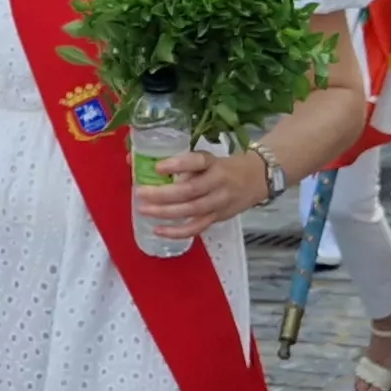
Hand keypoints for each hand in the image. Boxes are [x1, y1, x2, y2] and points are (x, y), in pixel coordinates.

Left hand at [134, 150, 264, 245]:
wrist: (257, 178)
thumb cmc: (222, 166)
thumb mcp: (206, 158)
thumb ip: (177, 162)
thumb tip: (133, 159)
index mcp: (213, 163)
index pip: (197, 161)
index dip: (178, 164)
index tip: (158, 167)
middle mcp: (217, 182)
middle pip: (190, 190)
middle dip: (163, 194)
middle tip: (141, 192)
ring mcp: (218, 202)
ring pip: (191, 210)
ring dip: (166, 212)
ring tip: (144, 210)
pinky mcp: (217, 217)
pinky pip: (196, 227)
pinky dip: (177, 232)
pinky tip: (158, 230)